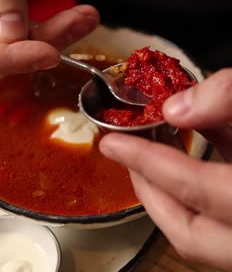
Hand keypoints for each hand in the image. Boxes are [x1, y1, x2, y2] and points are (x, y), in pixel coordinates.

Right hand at [0, 0, 98, 73]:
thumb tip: (12, 31)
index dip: (10, 58)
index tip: (48, 54)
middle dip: (42, 42)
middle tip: (82, 21)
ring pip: (17, 52)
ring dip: (54, 36)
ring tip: (86, 16)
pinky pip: (26, 45)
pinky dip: (53, 32)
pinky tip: (79, 18)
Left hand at [99, 69, 231, 269]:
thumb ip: (227, 98)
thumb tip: (178, 106)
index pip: (189, 187)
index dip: (145, 162)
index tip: (113, 143)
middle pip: (191, 234)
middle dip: (149, 193)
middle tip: (125, 158)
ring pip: (207, 232)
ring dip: (176, 192)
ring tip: (154, 153)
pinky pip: (229, 210)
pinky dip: (209, 179)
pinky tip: (206, 139)